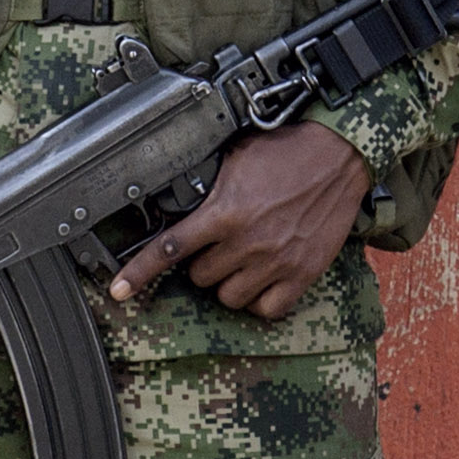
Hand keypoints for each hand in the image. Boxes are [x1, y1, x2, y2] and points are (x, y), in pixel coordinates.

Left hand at [110, 123, 372, 318]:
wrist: (339, 153)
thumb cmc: (287, 149)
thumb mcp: (235, 159)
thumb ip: (208, 187)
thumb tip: (180, 201)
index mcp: (225, 211)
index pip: (171, 247)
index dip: (140, 272)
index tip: (119, 290)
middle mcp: (248, 242)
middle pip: (199, 277)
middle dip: (203, 262)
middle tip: (219, 242)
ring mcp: (276, 262)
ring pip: (229, 297)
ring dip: (228, 282)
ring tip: (242, 258)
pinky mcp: (303, 273)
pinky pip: (267, 309)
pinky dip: (261, 299)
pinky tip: (264, 278)